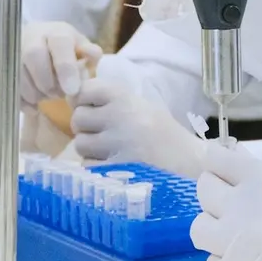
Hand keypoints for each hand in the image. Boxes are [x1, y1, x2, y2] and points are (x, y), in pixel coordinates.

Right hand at [8, 21, 101, 108]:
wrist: (39, 45)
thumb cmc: (65, 50)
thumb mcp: (81, 49)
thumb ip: (89, 52)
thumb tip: (92, 54)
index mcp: (55, 32)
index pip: (59, 43)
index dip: (65, 67)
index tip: (72, 90)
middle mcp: (30, 37)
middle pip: (33, 56)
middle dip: (47, 82)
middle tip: (58, 94)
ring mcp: (11, 52)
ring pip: (17, 73)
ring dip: (34, 93)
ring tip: (47, 97)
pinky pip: (3, 87)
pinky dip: (20, 102)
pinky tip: (33, 106)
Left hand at [69, 78, 205, 175]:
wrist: (192, 164)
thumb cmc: (163, 136)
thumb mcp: (141, 108)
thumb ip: (109, 102)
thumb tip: (69, 98)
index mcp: (127, 97)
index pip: (84, 90)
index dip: (84, 100)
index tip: (95, 109)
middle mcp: (121, 117)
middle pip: (78, 119)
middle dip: (87, 129)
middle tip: (106, 135)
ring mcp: (119, 144)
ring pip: (81, 145)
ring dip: (92, 151)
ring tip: (115, 152)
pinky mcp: (118, 169)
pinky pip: (90, 167)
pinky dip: (99, 169)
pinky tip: (119, 167)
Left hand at [190, 143, 261, 260]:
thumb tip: (244, 180)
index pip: (216, 161)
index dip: (219, 165)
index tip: (223, 171)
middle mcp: (242, 210)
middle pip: (203, 192)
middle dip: (216, 194)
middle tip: (233, 204)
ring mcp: (237, 248)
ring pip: (200, 230)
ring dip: (217, 229)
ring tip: (242, 236)